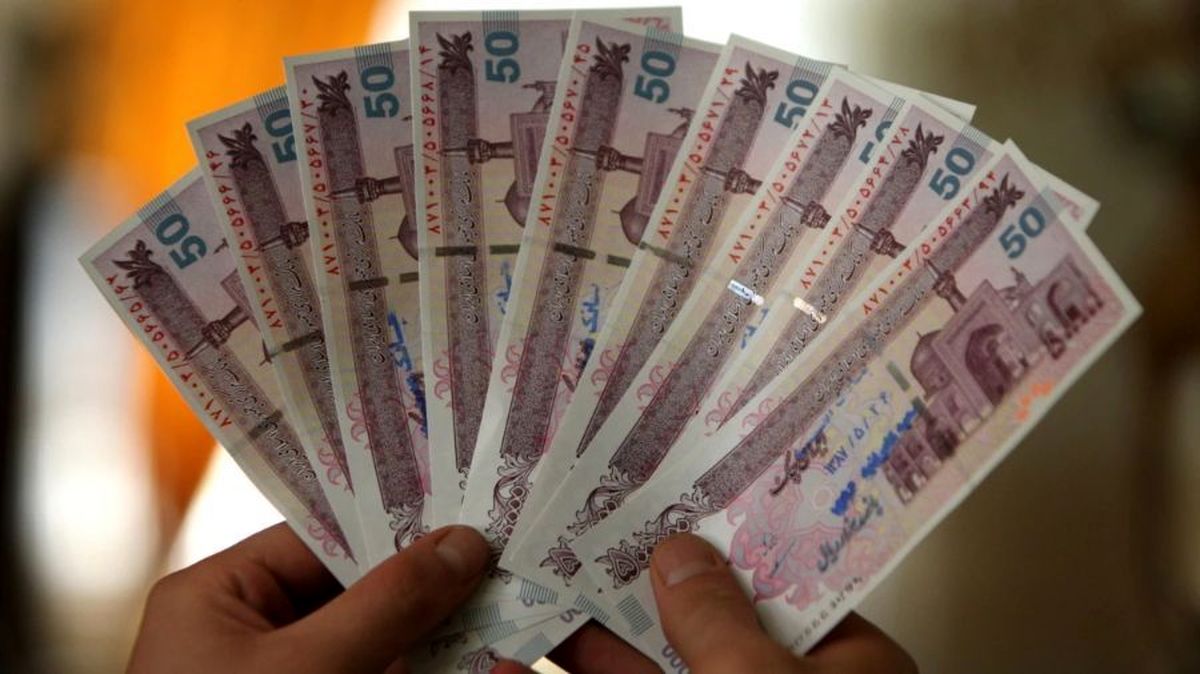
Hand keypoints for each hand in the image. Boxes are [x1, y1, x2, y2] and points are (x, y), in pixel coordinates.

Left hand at [128, 522, 488, 673]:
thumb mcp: (309, 669)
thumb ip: (388, 603)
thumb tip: (460, 545)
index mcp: (220, 597)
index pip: (322, 537)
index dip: (397, 524)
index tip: (469, 514)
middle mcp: (251, 634)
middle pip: (358, 591)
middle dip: (430, 586)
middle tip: (500, 565)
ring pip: (378, 643)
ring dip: (440, 637)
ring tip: (505, 616)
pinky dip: (425, 670)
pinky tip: (480, 663)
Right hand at [499, 533, 915, 673]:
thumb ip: (718, 623)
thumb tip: (681, 553)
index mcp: (844, 673)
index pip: (781, 584)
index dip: (721, 543)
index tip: (664, 502)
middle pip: (706, 628)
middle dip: (636, 589)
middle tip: (580, 539)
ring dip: (590, 646)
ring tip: (531, 596)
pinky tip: (527, 670)